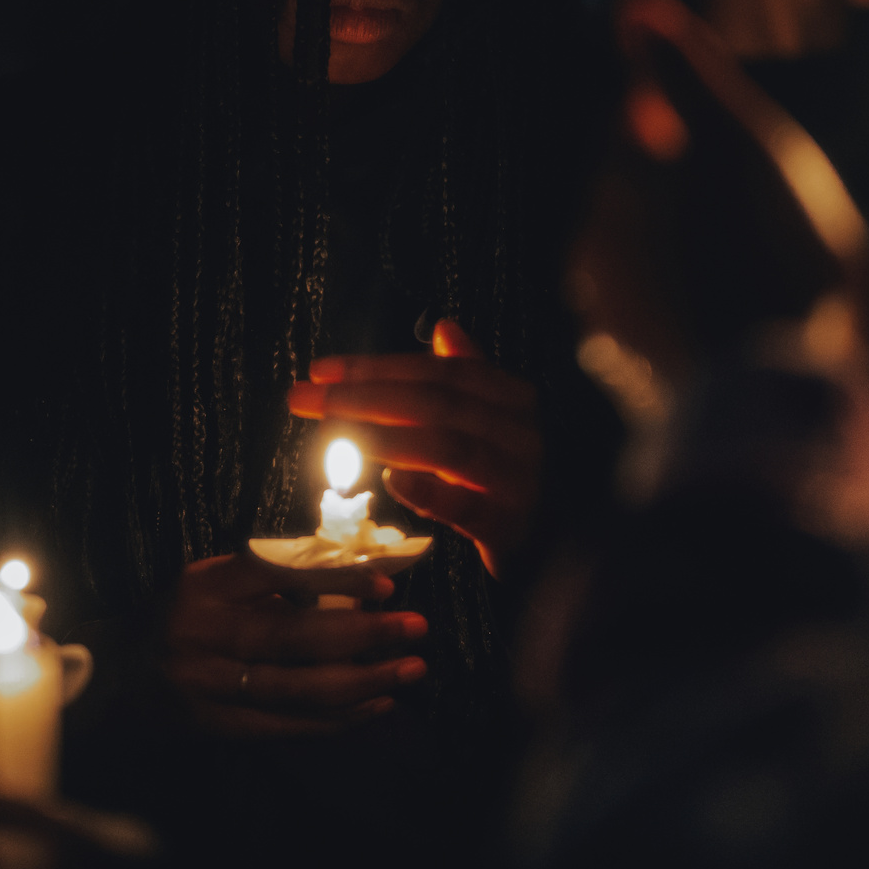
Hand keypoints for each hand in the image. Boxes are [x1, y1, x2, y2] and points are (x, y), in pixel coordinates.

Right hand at [163, 552, 427, 736]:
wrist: (112, 681)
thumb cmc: (177, 619)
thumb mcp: (209, 582)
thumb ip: (268, 579)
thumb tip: (350, 576)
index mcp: (203, 587)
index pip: (276, 575)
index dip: (335, 579)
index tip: (388, 582)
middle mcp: (202, 636)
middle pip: (294, 636)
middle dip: (365, 634)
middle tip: (417, 627)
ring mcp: (209, 688)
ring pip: (299, 689)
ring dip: (365, 681)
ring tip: (412, 670)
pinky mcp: (218, 728)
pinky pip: (290, 726)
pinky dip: (340, 718)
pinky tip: (378, 704)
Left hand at [288, 319, 540, 579]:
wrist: (563, 542)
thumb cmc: (516, 475)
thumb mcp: (496, 420)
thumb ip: (470, 374)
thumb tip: (444, 326)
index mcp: (512, 397)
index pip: (437, 371)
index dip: (376, 367)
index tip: (319, 369)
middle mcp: (519, 430)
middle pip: (434, 402)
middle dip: (364, 396)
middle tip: (305, 398)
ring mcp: (519, 479)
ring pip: (446, 446)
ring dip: (384, 436)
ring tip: (333, 431)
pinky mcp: (512, 526)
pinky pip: (466, 506)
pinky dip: (427, 490)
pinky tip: (390, 480)